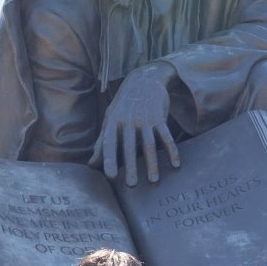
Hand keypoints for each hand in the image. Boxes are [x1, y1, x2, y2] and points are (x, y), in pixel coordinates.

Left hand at [89, 62, 180, 185]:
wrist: (144, 80)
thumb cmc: (123, 105)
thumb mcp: (110, 119)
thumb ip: (101, 143)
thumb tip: (91, 165)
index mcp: (113, 121)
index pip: (110, 143)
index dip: (109, 160)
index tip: (111, 176)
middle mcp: (128, 120)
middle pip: (129, 147)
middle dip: (131, 167)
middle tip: (132, 186)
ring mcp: (145, 118)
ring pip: (149, 144)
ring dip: (152, 163)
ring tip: (153, 180)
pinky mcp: (160, 117)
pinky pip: (166, 136)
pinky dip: (171, 150)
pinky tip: (175, 164)